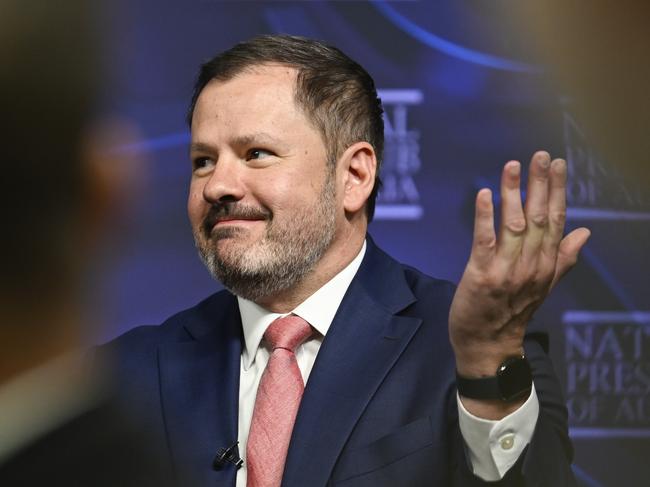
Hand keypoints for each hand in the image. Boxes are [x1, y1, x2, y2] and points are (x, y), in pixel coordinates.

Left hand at [449, 151, 589, 380]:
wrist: (488, 345)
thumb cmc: (511, 312)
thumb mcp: (543, 286)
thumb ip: (563, 258)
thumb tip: (585, 233)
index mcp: (546, 265)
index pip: (556, 221)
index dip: (557, 191)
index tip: (558, 164)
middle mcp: (531, 265)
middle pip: (539, 218)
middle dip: (539, 184)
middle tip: (540, 155)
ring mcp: (507, 271)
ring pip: (513, 225)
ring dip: (513, 193)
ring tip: (512, 166)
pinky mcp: (482, 275)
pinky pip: (485, 241)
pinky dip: (485, 217)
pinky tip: (486, 194)